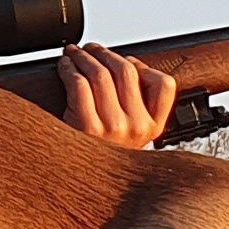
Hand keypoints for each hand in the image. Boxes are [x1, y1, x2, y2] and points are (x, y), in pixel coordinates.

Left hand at [59, 45, 178, 149]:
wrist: (79, 180)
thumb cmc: (101, 154)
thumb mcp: (132, 136)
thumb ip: (136, 107)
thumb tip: (122, 65)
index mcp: (153, 126)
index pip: (164, 85)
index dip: (142, 66)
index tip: (126, 62)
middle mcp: (137, 126)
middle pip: (125, 71)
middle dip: (104, 53)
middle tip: (90, 48)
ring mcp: (113, 126)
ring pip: (100, 74)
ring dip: (83, 57)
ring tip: (74, 54)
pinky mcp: (87, 126)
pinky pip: (79, 84)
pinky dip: (69, 69)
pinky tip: (65, 66)